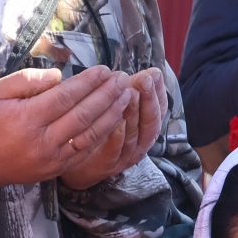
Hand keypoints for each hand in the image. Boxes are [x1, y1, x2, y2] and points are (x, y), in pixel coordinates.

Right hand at [0, 66, 132, 188]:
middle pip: (83, 115)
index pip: (65, 97)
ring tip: (127, 96)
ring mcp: (53, 157)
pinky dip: (103, 134)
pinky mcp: (58, 168)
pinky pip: (86, 150)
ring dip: (112, 114)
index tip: (104, 70)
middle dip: (106, 95)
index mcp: (27, 118)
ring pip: (90, 134)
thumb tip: (60, 76)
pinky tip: (116, 119)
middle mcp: (43, 140)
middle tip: (123, 79)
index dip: (88, 83)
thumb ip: (27, 80)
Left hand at [59, 68, 167, 189]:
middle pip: (151, 122)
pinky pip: (115, 151)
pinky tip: (115, 121)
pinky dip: (117, 136)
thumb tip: (152, 71)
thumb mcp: (118, 107)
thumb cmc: (99, 128)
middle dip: (149, 100)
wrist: (77, 161)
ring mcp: (125, 156)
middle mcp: (141, 143)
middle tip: (144, 80)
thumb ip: (132, 92)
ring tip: (131, 94)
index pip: (160, 109)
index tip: (154, 73)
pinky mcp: (107, 165)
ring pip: (135, 136)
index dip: (158, 92)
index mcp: (146, 128)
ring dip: (134, 114)